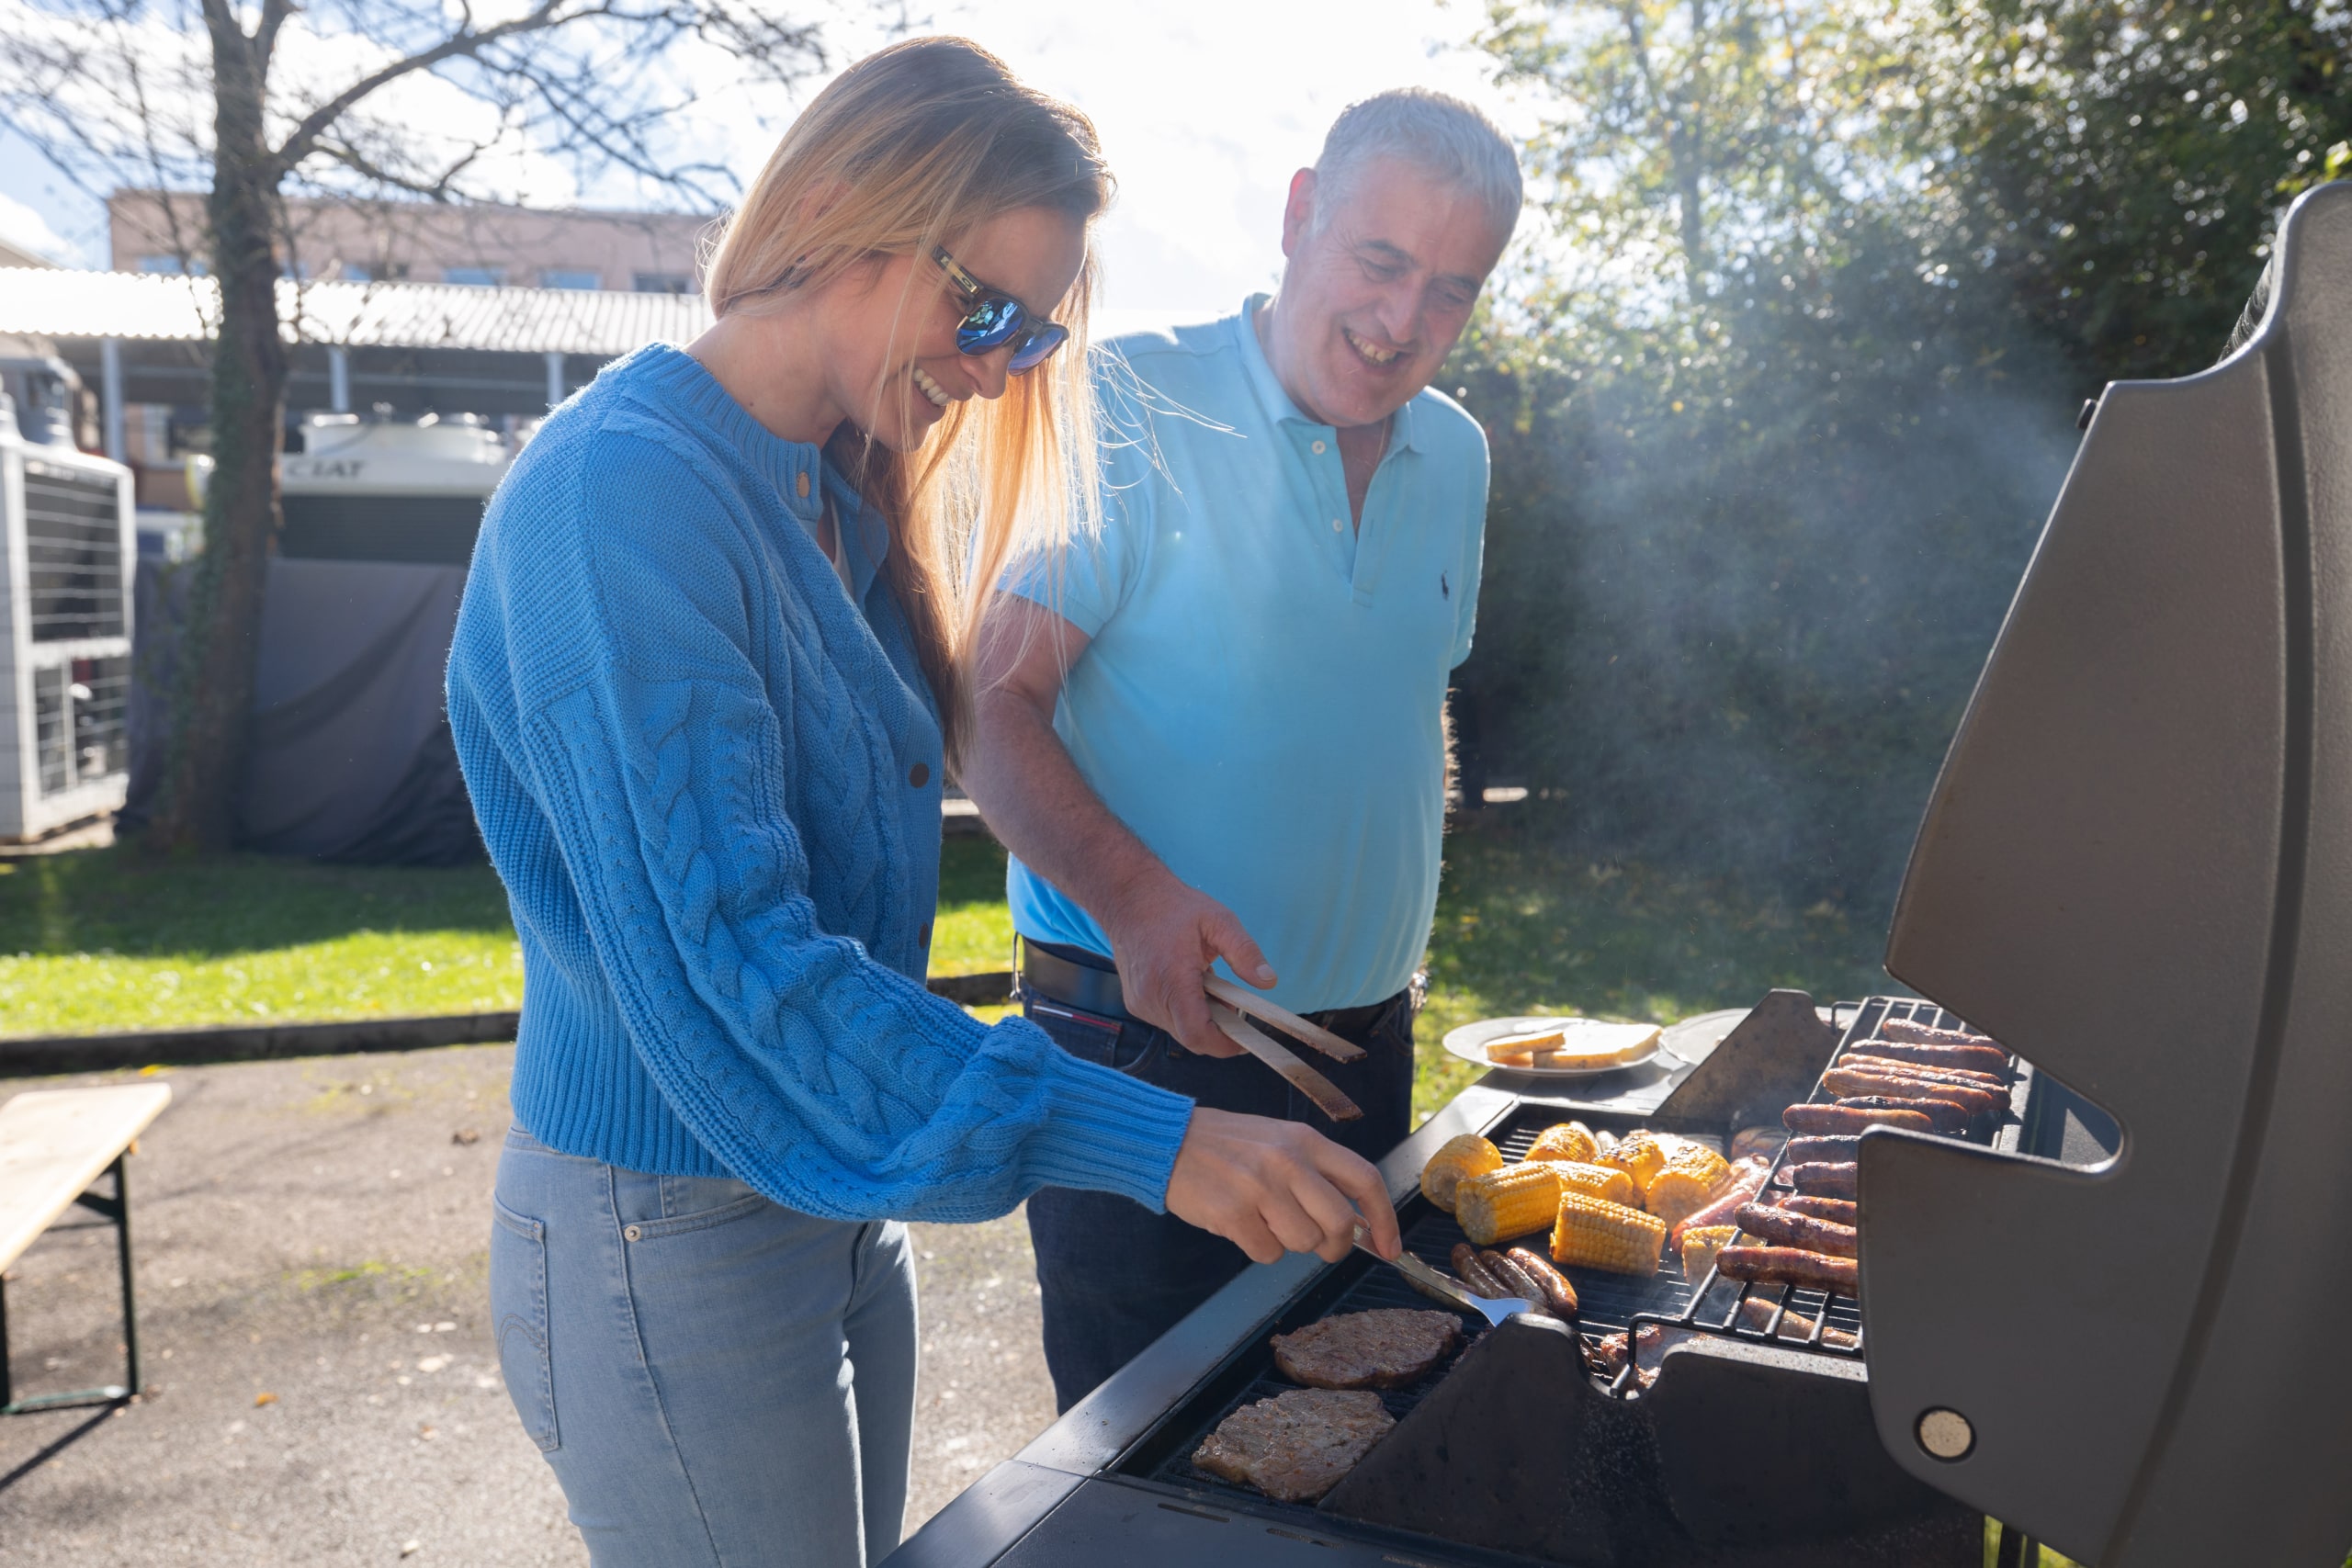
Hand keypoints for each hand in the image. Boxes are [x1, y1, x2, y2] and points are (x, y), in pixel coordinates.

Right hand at [1101, 877, 1274, 1058]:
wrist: (1128, 899)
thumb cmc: (1173, 907)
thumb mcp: (1218, 920)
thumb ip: (1244, 952)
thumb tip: (1268, 981)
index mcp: (1172, 979)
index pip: (1197, 1034)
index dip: (1225, 1044)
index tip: (1246, 1038)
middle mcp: (1151, 997)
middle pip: (1192, 1037)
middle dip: (1218, 1029)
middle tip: (1234, 1003)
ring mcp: (1140, 1002)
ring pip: (1180, 1031)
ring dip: (1202, 1020)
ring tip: (1212, 986)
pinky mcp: (1135, 1002)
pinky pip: (1167, 1021)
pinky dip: (1186, 1012)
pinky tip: (1191, 985)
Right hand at [1164, 1109, 1401, 1265]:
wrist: (1168, 1140)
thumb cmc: (1225, 1144)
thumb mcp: (1277, 1140)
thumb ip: (1315, 1173)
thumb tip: (1354, 1220)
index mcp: (1305, 1140)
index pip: (1364, 1179)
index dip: (1384, 1219)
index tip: (1389, 1247)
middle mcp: (1287, 1161)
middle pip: (1339, 1222)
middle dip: (1336, 1246)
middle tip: (1321, 1246)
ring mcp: (1260, 1187)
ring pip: (1304, 1243)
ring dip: (1289, 1244)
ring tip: (1265, 1220)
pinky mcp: (1233, 1213)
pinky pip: (1267, 1253)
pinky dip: (1259, 1248)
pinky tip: (1241, 1224)